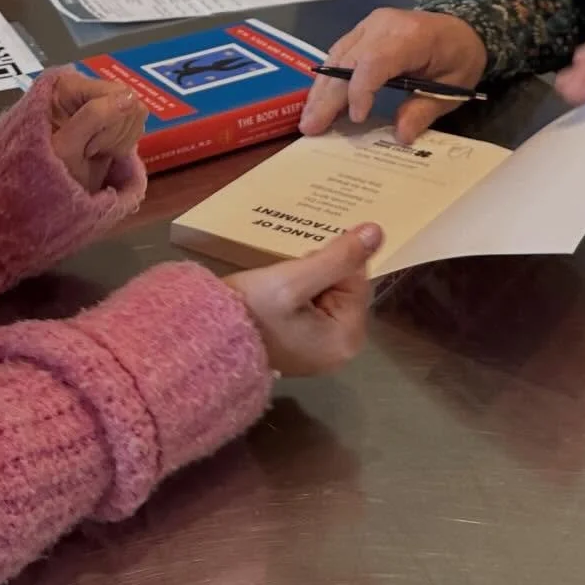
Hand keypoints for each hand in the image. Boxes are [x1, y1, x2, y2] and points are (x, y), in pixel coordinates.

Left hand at [45, 67, 146, 193]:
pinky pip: (136, 126)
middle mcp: (89, 88)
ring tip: (93, 154)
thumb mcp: (66, 144)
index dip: (110, 122)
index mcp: (71, 84)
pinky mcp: (114, 120)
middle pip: (130, 101)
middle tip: (89, 152)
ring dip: (120, 141)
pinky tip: (104, 154)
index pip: (117, 93)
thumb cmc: (47, 168)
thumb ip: (94, 116)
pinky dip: (124, 144)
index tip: (89, 148)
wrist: (45, 192)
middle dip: (114, 133)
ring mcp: (103, 104)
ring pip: (137, 113)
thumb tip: (130, 97)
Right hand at [226, 223, 382, 375]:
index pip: (357, 279)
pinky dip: (298, 297)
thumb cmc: (253, 310)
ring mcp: (321, 352)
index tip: (301, 260)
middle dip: (319, 273)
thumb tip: (377, 232)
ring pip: (327, 296)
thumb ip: (338, 256)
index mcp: (347, 337)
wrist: (207, 338)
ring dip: (306, 282)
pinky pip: (313, 310)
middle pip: (344, 289)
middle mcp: (341, 350)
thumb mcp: (295, 279)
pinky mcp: (303, 348)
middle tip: (288, 272)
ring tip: (279, 280)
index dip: (331, 262)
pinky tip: (277, 294)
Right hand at [299, 8, 486, 144]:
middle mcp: (382, 25)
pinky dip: (328, 79)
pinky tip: (319, 102)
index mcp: (410, 36)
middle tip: (311, 127)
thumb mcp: (453, 87)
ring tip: (308, 120)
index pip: (374, 61)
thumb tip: (401, 136)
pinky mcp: (361, 31)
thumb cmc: (459, 55)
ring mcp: (368, 25)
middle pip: (347, 61)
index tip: (356, 119)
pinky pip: (339, 53)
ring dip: (321, 90)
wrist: (460, 25)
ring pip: (336, 56)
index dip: (360, 90)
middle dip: (327, 97)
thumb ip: (424, 110)